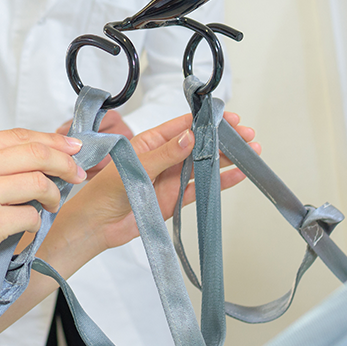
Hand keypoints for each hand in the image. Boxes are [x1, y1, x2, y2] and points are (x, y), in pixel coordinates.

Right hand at [0, 129, 85, 292]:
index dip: (53, 140)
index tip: (73, 148)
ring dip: (53, 195)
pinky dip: (35, 222)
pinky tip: (27, 227)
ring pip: (39, 183)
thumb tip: (33, 160)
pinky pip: (30, 216)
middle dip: (66, 163)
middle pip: (36, 154)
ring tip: (50, 205)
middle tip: (77, 175)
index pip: (20, 135)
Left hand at [60, 111, 258, 254]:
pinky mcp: (174, 200)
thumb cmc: (103, 193)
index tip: (228, 119)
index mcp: (150, 143)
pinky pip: (201, 189)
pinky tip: (236, 175)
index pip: (183, 127)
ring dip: (226, 160)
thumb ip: (164, 155)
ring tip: (251, 154)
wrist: (95, 226)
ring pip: (204, 166)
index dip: (207, 122)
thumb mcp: (134, 168)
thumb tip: (190, 138)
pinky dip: (219, 183)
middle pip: (199, 145)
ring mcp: (170, 179)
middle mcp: (163, 159)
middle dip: (223, 140)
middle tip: (247, 137)